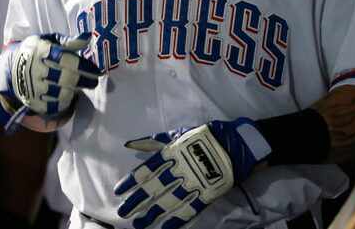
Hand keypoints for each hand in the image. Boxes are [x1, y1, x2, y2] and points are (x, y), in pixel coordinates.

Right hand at [0, 32, 100, 127]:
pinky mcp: (33, 101)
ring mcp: (33, 87)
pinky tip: (67, 95)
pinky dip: (64, 102)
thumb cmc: (37, 51)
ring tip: (78, 86)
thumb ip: (69, 41)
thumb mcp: (50, 40)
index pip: (66, 60)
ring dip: (74, 91)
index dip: (84, 66)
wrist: (12, 68)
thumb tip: (88, 37)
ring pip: (62, 94)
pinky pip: (54, 106)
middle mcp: (36, 70)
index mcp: (41, 51)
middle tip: (93, 81)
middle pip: (66, 78)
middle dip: (84, 80)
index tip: (97, 71)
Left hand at [114, 118, 270, 228]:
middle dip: (136, 201)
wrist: (236, 143)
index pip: (146, 170)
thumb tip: (131, 144)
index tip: (118, 192)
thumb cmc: (204, 136)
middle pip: (153, 189)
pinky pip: (189, 209)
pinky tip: (164, 228)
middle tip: (123, 212)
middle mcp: (179, 170)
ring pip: (168, 202)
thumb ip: (153, 142)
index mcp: (170, 154)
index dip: (131, 182)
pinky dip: (177, 220)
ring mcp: (193, 183)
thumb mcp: (177, 134)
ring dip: (152, 214)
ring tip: (138, 224)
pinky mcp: (207, 194)